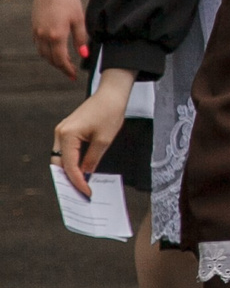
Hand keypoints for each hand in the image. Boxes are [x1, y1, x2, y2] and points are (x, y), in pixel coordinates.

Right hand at [32, 0, 87, 77]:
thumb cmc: (68, 0)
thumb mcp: (79, 19)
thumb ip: (81, 38)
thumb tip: (83, 54)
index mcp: (56, 35)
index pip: (61, 59)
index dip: (67, 69)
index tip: (73, 76)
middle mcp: (44, 36)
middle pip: (50, 59)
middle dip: (60, 66)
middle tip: (70, 71)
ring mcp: (37, 31)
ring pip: (42, 53)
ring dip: (52, 60)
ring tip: (63, 62)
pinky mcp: (34, 26)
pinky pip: (38, 44)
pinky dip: (45, 51)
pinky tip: (53, 50)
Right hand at [53, 70, 135, 195]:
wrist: (112, 94)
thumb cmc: (110, 112)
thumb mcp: (104, 140)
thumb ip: (92, 159)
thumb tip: (86, 175)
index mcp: (67, 135)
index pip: (69, 165)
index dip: (77, 181)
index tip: (86, 192)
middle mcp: (60, 133)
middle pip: (59, 163)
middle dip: (69, 179)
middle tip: (80, 193)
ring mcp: (62, 131)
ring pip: (61, 158)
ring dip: (70, 171)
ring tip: (81, 185)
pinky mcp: (68, 131)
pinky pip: (66, 150)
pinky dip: (72, 161)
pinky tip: (81, 170)